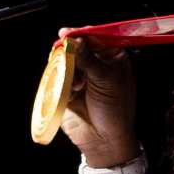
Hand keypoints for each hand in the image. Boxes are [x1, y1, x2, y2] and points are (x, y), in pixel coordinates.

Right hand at [56, 27, 137, 166]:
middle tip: (63, 52)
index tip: (68, 33)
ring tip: (77, 84)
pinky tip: (72, 92)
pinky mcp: (67, 89)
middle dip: (71, 52)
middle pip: (77, 47)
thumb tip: (75, 40)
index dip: (81, 34)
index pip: (96, 37)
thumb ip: (89, 59)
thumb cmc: (115, 109)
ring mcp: (81, 76)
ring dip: (67, 69)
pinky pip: (58, 77)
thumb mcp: (106, 80)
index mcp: (112, 58)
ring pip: (66, 62)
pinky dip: (62, 83)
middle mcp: (96, 64)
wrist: (103, 140)